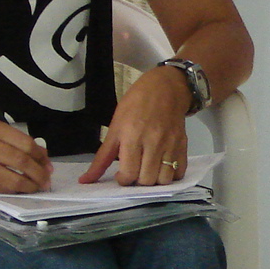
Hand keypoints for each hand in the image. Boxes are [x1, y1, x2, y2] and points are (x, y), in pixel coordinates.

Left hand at [83, 66, 190, 185]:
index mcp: (132, 137)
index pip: (129, 174)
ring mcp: (171, 144)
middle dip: (137, 181)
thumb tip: (86, 180)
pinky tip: (162, 167)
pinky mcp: (183, 145)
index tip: (121, 174)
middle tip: (134, 170)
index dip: (122, 180)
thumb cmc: (136, 104)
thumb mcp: (115, 127)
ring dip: (154, 180)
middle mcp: (153, 143)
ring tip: (148, 170)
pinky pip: (179, 172)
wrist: (165, 88)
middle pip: (147, 180)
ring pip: (164, 180)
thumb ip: (102, 157)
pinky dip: (171, 175)